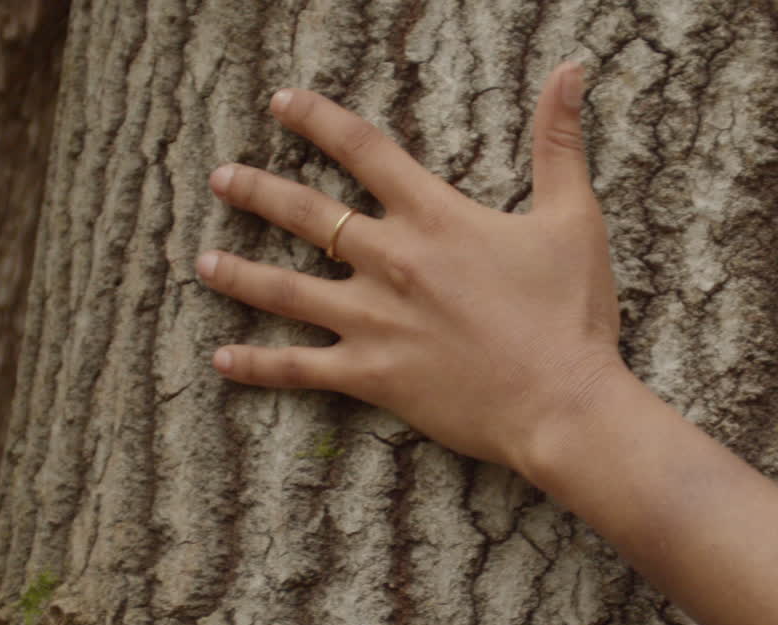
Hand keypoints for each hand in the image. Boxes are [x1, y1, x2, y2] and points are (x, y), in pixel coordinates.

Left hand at [196, 63, 623, 469]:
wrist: (562, 402)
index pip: (363, 151)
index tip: (281, 102)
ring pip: (286, 290)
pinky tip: (222, 361)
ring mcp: (374, 321)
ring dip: (241, 273)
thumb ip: (560, 142)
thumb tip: (571, 68)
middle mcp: (392, 262)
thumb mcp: (573, 217)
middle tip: (221, 179)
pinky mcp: (372, 376)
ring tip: (203, 262)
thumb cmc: (571, 313)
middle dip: (259, 192)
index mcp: (435, 218)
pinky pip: (300, 368)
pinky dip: (258, 366)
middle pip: (307, 215)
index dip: (318, 120)